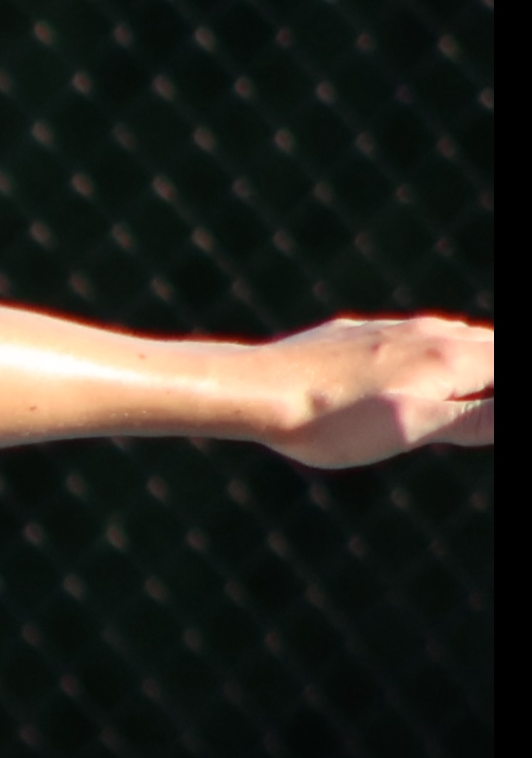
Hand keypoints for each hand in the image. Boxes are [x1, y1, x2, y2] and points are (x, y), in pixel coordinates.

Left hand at [253, 315, 495, 466]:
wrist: (253, 389)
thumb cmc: (332, 419)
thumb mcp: (413, 428)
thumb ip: (477, 418)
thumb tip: (507, 411)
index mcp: (448, 357)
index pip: (504, 359)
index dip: (500, 390)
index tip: (487, 416)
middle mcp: (425, 333)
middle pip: (489, 344)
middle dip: (495, 366)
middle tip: (482, 412)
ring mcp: (388, 329)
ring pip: (454, 335)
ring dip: (477, 355)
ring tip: (477, 378)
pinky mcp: (357, 333)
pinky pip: (414, 335)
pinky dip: (438, 350)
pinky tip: (423, 366)